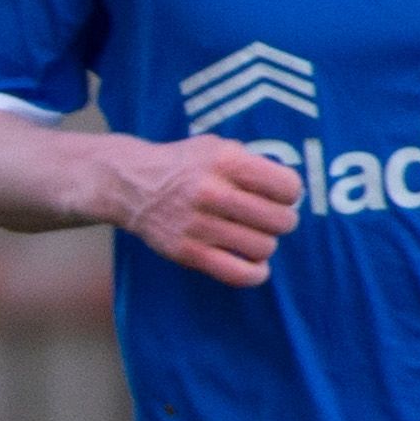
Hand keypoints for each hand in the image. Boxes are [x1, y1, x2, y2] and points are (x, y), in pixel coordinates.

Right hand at [107, 135, 302, 285]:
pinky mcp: (187, 252)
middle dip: (281, 221)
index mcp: (224, 161)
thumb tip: (289, 191)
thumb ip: (252, 162)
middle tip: (267, 219)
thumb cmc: (183, 165)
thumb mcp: (216, 146)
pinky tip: (255, 267)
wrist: (129, 184)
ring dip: (264, 244)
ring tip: (251, 237)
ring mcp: (198, 225)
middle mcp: (211, 192)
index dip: (289, 193)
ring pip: (263, 247)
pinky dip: (255, 274)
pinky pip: (238, 274)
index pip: (287, 187)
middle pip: (280, 220)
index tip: (278, 195)